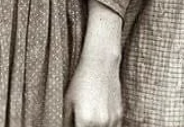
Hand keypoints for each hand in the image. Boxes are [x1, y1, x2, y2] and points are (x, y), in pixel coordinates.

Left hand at [65, 0, 122, 126]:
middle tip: (79, 120)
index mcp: (85, 121)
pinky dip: (105, 125)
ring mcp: (112, 120)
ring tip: (88, 118)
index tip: (73, 123)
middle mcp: (100, 123)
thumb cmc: (81, 80)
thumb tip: (64, 126)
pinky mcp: (119, 115)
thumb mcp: (67, 101)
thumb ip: (66, 120)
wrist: (101, 64)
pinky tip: (98, 117)